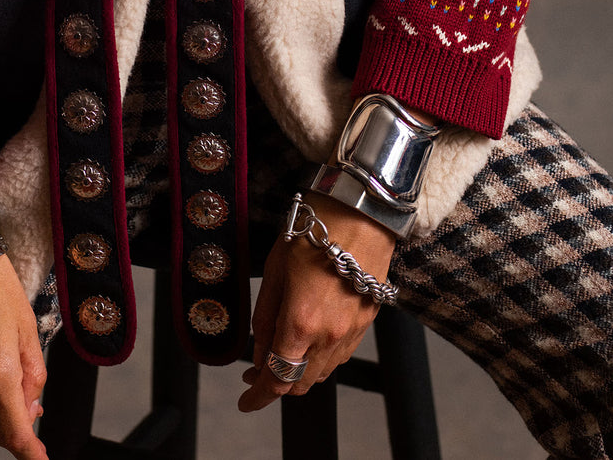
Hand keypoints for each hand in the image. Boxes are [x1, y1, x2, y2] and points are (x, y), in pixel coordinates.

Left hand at [238, 193, 395, 411]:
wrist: (360, 213)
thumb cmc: (314, 232)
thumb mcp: (274, 271)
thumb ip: (264, 318)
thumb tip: (258, 352)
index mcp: (301, 323)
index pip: (277, 379)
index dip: (259, 396)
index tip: (246, 400)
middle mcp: (330, 336)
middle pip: (300, 383)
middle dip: (275, 384)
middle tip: (254, 373)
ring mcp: (352, 332)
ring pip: (322, 372)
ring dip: (299, 373)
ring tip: (280, 354)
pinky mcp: (366, 322)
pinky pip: (340, 355)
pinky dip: (320, 359)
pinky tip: (308, 342)